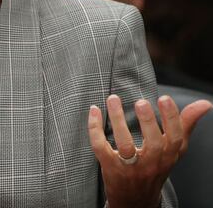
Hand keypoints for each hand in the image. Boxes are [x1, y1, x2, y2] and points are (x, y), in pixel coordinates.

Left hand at [88, 94, 211, 207]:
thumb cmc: (156, 166)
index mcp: (168, 156)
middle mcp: (152, 163)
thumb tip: (205, 104)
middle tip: (141, 102)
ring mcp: (130, 167)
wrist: (135, 200)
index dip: (171, 118)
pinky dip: (95, 128)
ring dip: (118, 120)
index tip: (164, 98)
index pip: (175, 138)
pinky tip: (94, 110)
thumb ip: (186, 125)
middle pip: (153, 143)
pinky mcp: (110, 167)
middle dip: (148, 122)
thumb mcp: (174, 150)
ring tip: (113, 98)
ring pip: (124, 144)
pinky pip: (100, 147)